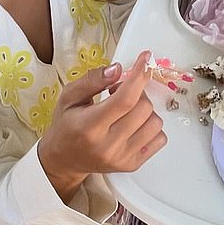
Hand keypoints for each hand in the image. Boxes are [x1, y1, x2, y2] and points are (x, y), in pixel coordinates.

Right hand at [38, 51, 165, 203]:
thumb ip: (93, 80)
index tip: (146, 59)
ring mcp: (122, 158)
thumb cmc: (66, 126)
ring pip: (155, 123)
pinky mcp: (132, 165)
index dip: (139, 76)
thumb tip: (118, 69)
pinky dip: (151, 126)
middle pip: (144, 108)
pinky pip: (160, 139)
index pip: (125, 99)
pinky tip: (134, 124)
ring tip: (126, 110)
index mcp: (89, 127)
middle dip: (137, 91)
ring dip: (145, 109)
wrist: (64, 160)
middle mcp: (108, 146)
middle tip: (119, 91)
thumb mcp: (70, 97)